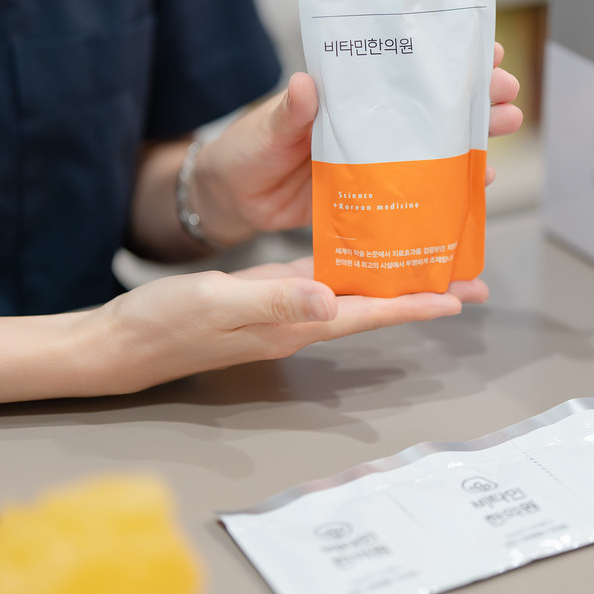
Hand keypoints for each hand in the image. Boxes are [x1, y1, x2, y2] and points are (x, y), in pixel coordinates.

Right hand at [92, 258, 486, 393]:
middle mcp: (297, 319)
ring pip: (350, 292)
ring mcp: (281, 311)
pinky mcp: (263, 298)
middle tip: (469, 279)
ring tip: (430, 263)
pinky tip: (360, 251)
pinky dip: (348, 266)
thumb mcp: (217, 303)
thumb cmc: (164, 323)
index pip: (366, 312)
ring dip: (391, 280)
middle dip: (419, 293)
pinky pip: (319, 280)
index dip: (413, 304)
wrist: (123, 342)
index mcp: (292, 322)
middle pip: (371, 304)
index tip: (460, 297)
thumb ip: (273, 301)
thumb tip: (330, 299)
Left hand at [192, 43, 523, 246]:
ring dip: (468, 136)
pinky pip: (416, 188)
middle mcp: (366, 123)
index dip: (440, 54)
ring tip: (505, 126)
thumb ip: (289, 110)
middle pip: (427, 105)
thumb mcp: (265, 126)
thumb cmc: (244, 151)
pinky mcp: (371, 195)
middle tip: (506, 92)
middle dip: (470, 95)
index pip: (399, 67)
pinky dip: (447, 184)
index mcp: (344, 96)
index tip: (480, 46)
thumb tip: (304, 83)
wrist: (230, 201)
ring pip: (430, 143)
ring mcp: (372, 158)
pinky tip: (477, 180)